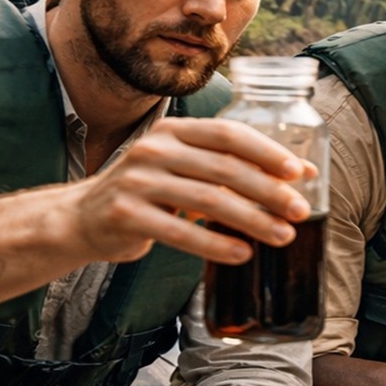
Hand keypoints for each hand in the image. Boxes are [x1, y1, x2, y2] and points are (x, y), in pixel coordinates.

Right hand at [71, 117, 315, 264]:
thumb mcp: (184, 169)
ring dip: (251, 220)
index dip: (267, 152)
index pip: (228, 133)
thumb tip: (303, 174)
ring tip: (282, 236)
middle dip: (268, 190)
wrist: (82, 218)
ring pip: (207, 200)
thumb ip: (232, 167)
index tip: (299, 173)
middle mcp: (154, 148)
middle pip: (224, 167)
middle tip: (300, 211)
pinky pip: (180, 232)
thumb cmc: (147, 193)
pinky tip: (242, 254)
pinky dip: (215, 244)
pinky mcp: (126, 214)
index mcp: (174, 131)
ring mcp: (137, 180)